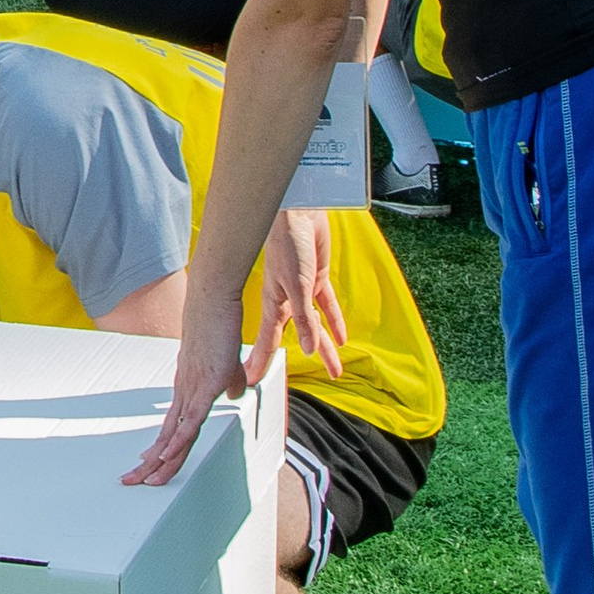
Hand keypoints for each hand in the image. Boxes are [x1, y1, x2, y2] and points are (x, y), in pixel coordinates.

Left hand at [126, 285, 245, 486]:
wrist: (212, 301)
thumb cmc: (217, 327)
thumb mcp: (227, 364)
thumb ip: (229, 382)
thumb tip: (234, 394)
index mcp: (187, 391)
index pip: (171, 428)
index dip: (159, 449)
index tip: (146, 465)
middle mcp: (184, 393)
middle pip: (166, 437)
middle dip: (149, 463)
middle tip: (130, 481)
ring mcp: (193, 390)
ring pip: (175, 435)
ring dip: (161, 460)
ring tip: (146, 479)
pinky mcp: (206, 384)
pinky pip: (191, 420)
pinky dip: (179, 440)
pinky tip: (168, 455)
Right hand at [250, 209, 344, 385]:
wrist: (298, 213)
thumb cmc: (287, 242)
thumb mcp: (297, 285)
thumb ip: (304, 317)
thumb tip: (309, 347)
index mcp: (274, 303)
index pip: (267, 340)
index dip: (261, 361)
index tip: (254, 379)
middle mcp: (286, 300)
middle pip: (296, 337)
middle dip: (301, 358)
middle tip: (298, 380)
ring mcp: (302, 291)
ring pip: (315, 326)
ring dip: (326, 346)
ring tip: (335, 368)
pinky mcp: (316, 279)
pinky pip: (326, 306)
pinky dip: (334, 322)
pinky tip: (340, 337)